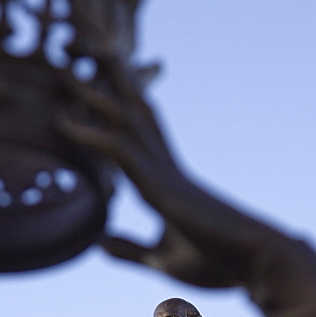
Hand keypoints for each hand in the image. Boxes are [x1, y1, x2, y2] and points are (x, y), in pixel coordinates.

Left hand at [57, 58, 281, 288]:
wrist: (254, 262)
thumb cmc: (218, 262)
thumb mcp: (162, 259)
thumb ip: (130, 248)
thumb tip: (100, 240)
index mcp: (166, 181)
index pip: (136, 137)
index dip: (117, 109)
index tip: (94, 88)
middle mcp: (164, 167)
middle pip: (133, 112)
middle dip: (109, 82)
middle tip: (83, 54)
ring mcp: (162, 172)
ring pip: (124, 119)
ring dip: (93, 93)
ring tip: (66, 69)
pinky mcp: (160, 185)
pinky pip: (117, 149)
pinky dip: (87, 133)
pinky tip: (61, 121)